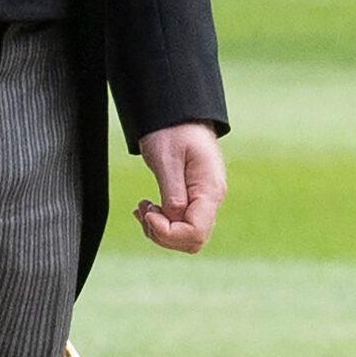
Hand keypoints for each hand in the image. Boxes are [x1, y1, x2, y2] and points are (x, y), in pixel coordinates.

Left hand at [135, 123, 226, 253]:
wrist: (179, 116)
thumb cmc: (173, 131)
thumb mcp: (167, 159)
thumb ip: (172, 191)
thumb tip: (173, 219)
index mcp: (209, 190)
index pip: (195, 232)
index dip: (168, 232)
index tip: (149, 212)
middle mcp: (212, 199)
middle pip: (192, 240)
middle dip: (162, 234)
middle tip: (144, 209)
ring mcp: (205, 200)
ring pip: (185, 236)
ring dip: (159, 229)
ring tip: (143, 206)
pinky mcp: (195, 199)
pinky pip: (181, 223)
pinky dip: (161, 222)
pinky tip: (148, 208)